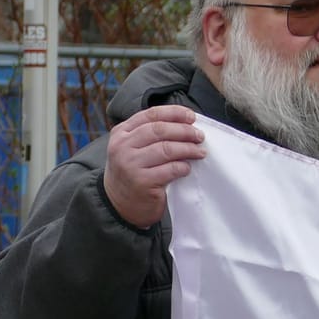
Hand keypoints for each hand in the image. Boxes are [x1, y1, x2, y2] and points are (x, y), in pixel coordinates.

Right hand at [102, 105, 206, 228]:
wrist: (118, 205)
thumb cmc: (132, 173)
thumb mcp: (132, 148)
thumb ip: (149, 135)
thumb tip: (185, 123)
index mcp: (121, 133)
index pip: (151, 115)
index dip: (174, 113)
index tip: (191, 116)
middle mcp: (123, 146)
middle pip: (160, 130)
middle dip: (184, 131)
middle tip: (200, 136)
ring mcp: (131, 164)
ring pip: (167, 149)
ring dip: (188, 149)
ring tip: (200, 152)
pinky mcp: (142, 182)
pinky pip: (170, 170)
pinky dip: (182, 167)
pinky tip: (187, 168)